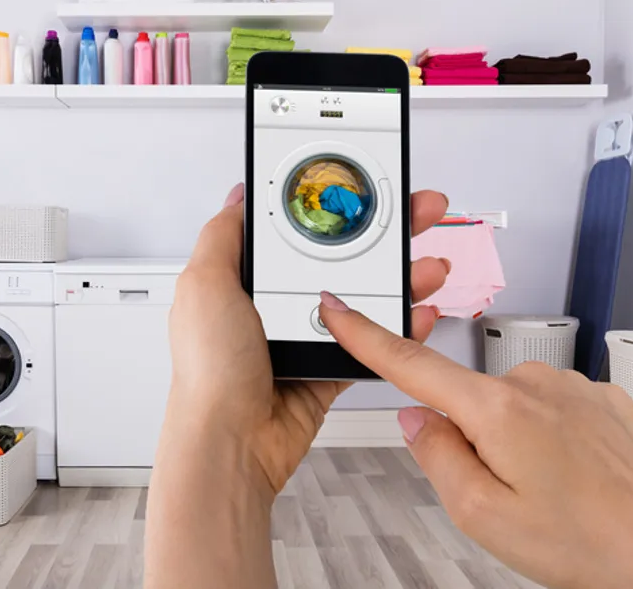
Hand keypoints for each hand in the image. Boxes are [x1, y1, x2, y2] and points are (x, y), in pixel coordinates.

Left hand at [165, 182, 449, 495]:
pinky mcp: (330, 365)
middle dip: (384, 235)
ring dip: (402, 278)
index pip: (297, 230)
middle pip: (341, 257)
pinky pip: (373, 340)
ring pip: (364, 296)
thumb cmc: (210, 371)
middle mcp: (277, 303)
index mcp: (246, 279)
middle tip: (416, 214)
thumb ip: (223, 236)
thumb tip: (238, 196)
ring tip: (428, 264)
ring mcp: (307, 334)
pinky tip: (418, 310)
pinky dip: (399, 326)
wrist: (233, 442)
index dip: (333, 207)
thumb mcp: (203, 285)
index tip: (365, 190)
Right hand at [318, 302, 632, 588]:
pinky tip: (570, 472)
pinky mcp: (599, 395)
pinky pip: (548, 406)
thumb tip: (416, 416)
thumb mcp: (479, 513)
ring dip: (510, 436)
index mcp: (496, 408)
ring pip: (508, 403)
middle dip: (468, 436)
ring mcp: (571, 386)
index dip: (366, 336)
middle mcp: (534, 382)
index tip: (339, 309)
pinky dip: (545, 434)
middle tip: (506, 488)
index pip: (411, 364)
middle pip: (465, 397)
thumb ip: (434, 455)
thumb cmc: (580, 541)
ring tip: (547, 487)